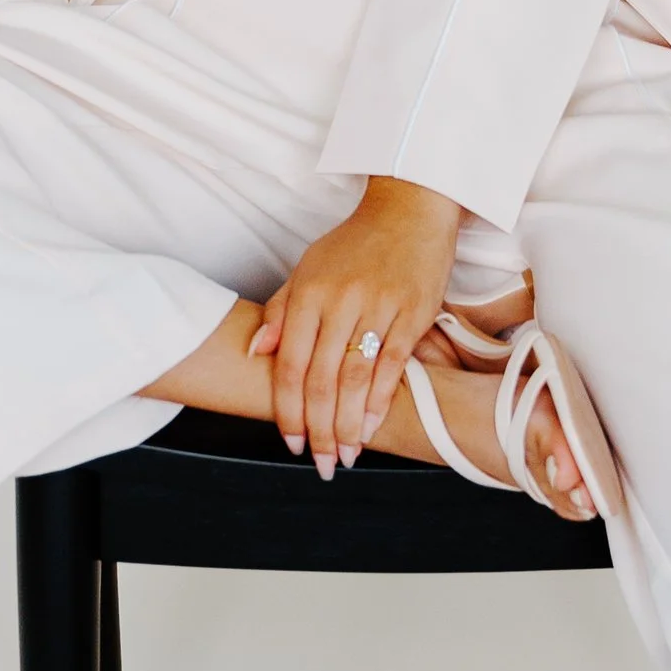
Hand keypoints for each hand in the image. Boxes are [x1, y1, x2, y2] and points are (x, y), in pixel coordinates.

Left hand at [251, 179, 461, 474]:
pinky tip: (371, 427)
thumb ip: (282, 310)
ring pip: (356, 379)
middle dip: (318, 429)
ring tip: (344, 455)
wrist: (410, 208)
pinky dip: (380, 401)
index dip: (288, 410)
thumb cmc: (356, 243)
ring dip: (348, 425)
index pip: (292, 365)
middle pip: (323, 380)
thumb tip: (257, 353)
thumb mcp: (308, 268)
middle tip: (319, 462)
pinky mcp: (413, 312)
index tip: (290, 441)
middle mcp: (341, 301)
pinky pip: (392, 366)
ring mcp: (378, 306)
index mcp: (309, 293)